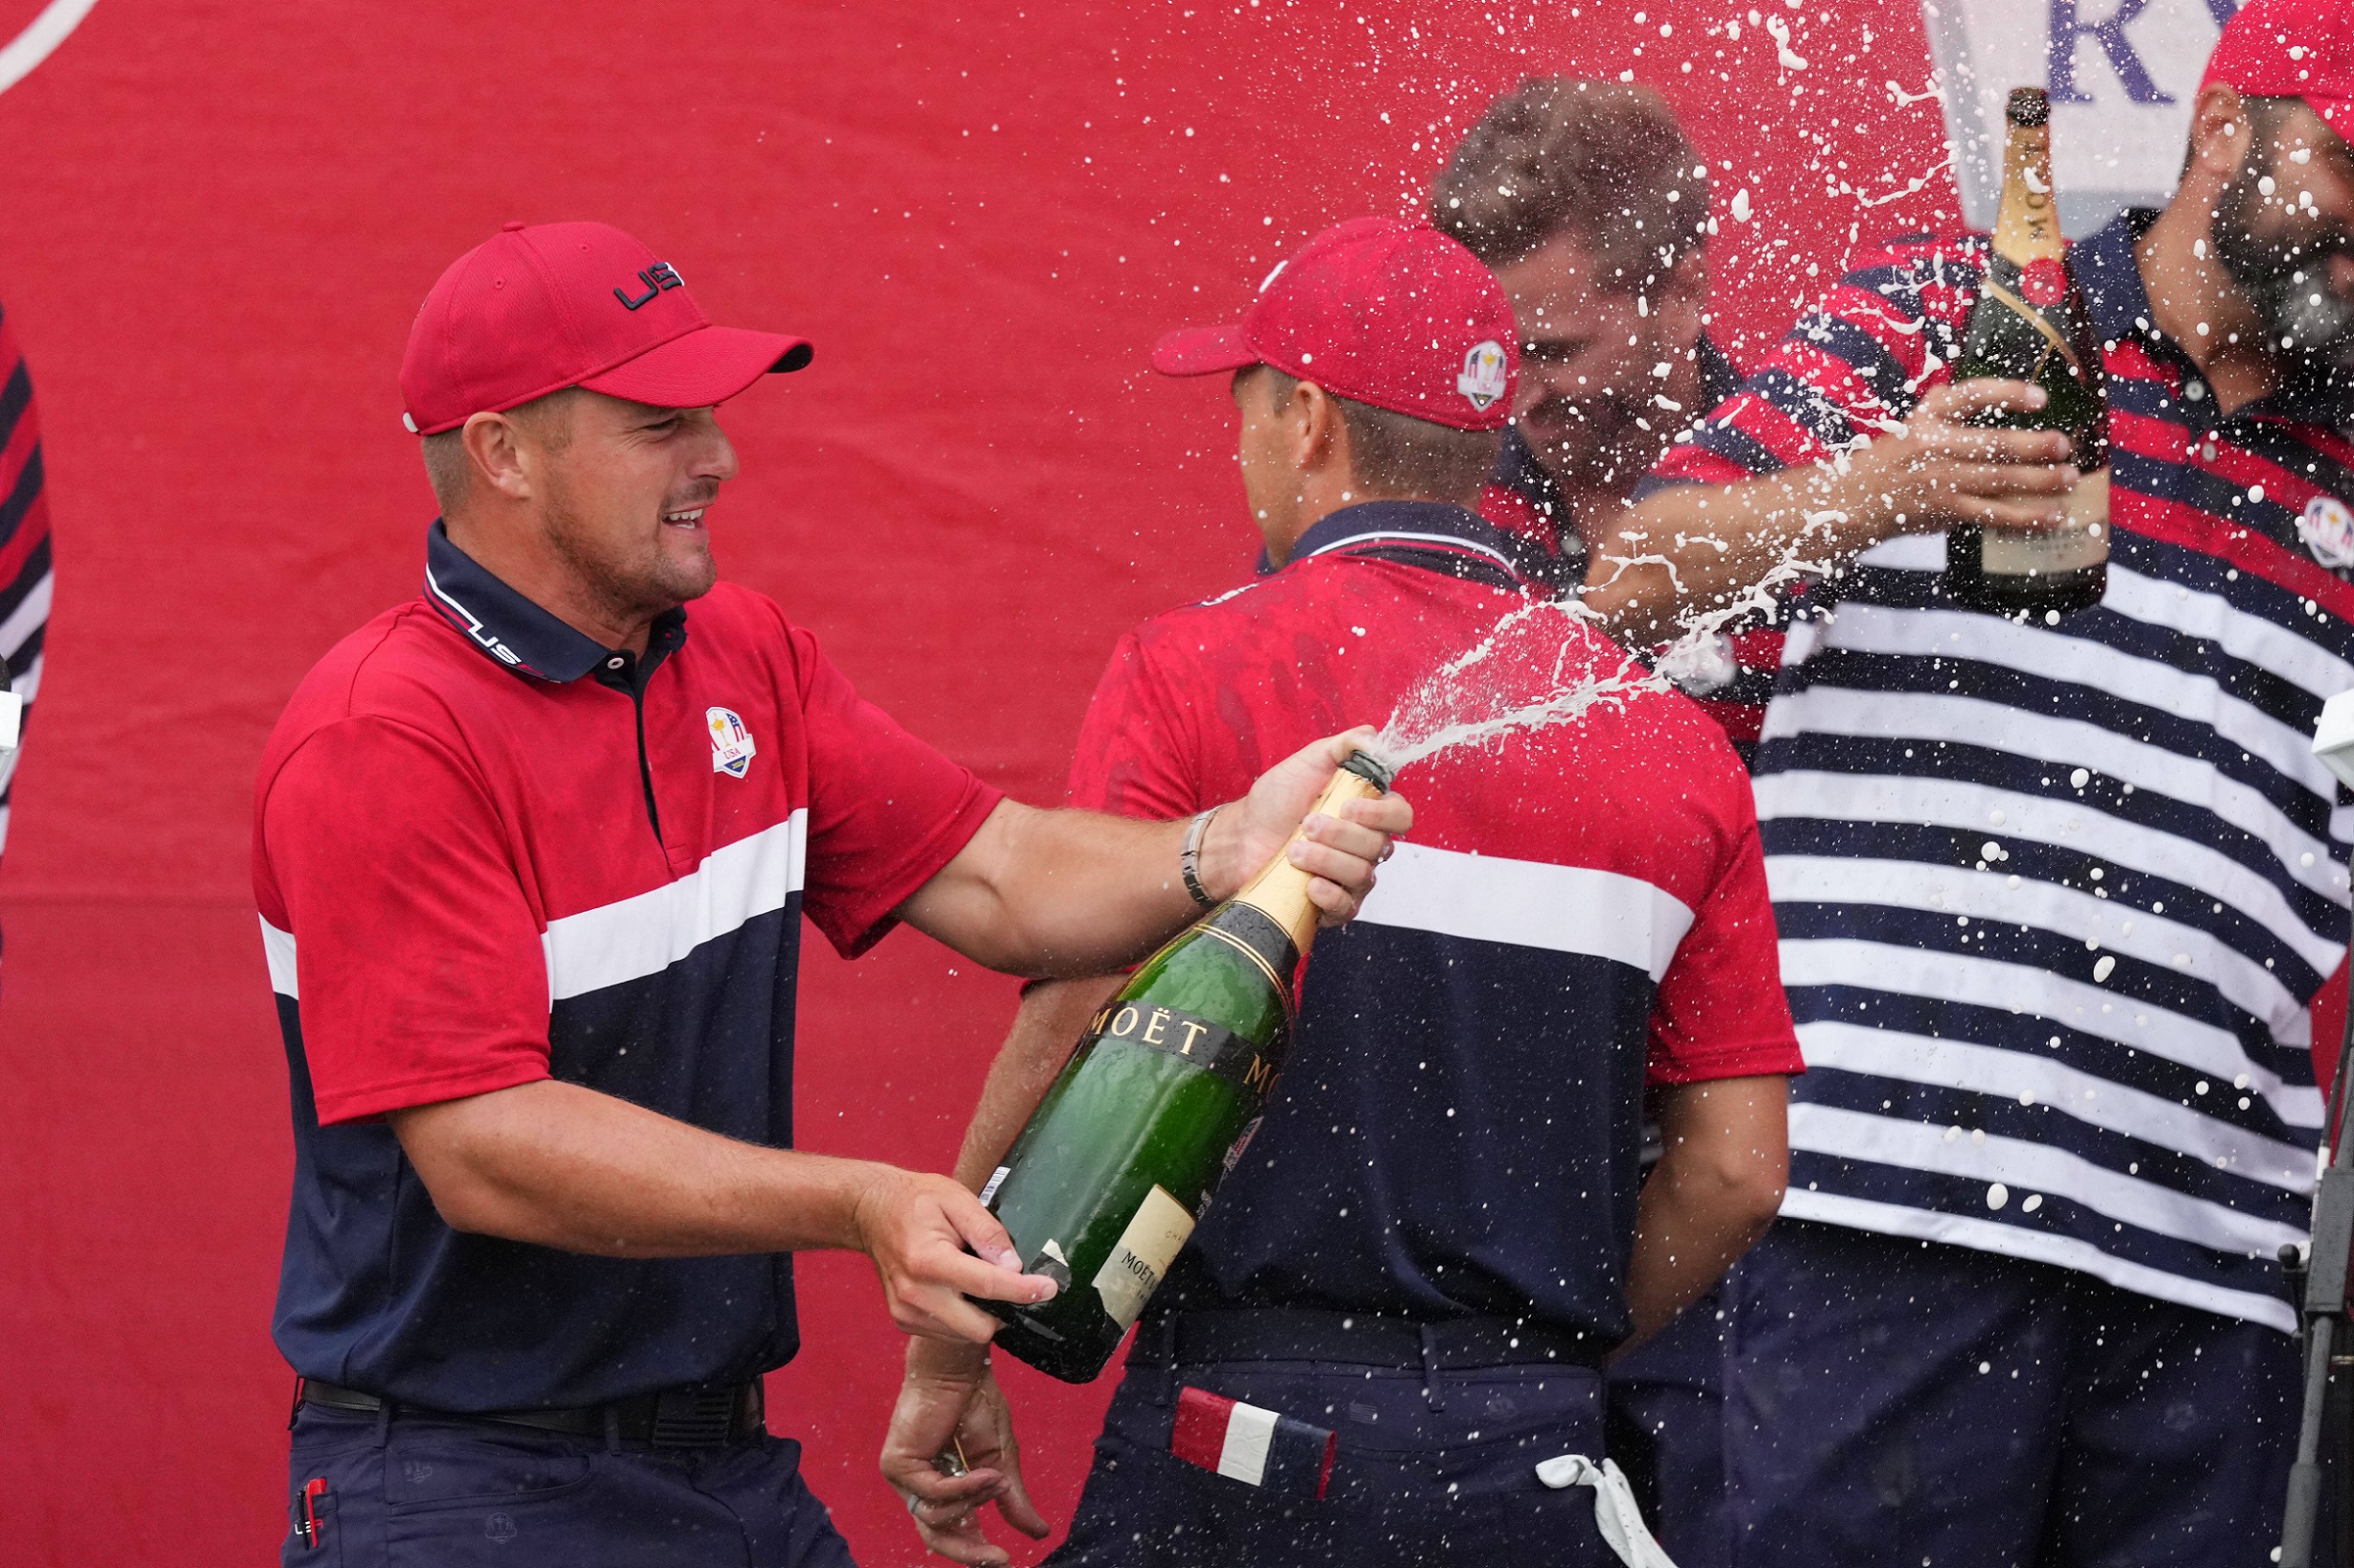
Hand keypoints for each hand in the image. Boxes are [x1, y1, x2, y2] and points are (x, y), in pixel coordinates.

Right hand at [851, 1166, 1056, 1341]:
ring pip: (965, 1335)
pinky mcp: (904, 1321)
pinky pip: (948, 1333)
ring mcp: (906, 1312)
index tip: (1049, 1289)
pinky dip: (963, 1318)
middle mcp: (914, 1294)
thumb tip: (1014, 1265)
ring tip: (973, 1277)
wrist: (871, 1211)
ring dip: (982, 1315)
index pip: (986, 1286)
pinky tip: (957, 1289)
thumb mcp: (957, 1199)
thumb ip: (988, 1232)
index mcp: (927, 1261)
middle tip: (1012, 1284)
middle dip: (1003, 1312)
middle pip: (978, 1327)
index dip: (1023, 1290)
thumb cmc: (916, 1201)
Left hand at [882, 1338, 1050, 1565]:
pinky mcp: (898, 1465)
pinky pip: (934, 1493)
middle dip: (969, 1550)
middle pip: (935, 1537)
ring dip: (973, 1501)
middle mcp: (920, 1486)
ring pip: (935, 1519)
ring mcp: (905, 1477)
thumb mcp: (1001, 1461)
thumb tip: (1039, 1533)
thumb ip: (1012, 1499)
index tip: (1005, 1560)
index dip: (975, 1550)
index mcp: (943, 1487)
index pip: (952, 1531)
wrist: (962, 1370)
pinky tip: (984, 1473)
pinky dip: (963, 1487)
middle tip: (999, 1558)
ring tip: (996, 1478)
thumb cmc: (978, 1405)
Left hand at [1203, 727, 1413, 924]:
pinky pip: (1348, 907)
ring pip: (1362, 875)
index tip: (1346, 806)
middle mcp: (1365, 846)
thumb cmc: (1275, 801)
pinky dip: (1329, 895)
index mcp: (1367, 812)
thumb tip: (1372, 736)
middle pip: (1380, 846)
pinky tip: (1308, 884)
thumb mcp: (1308, 762)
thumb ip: (1344, 746)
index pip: (1400, 816)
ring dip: (1326, 860)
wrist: (1241, 837)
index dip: (1381, 814)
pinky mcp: (1333, 904)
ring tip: (1294, 851)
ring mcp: (1351, 877)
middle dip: (1341, 835)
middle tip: (1306, 824)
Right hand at [1834, 378, 2079, 534]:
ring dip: (2040, 480)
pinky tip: (2051, 515)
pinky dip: (2025, 516)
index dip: (2009, 394)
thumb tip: (1969, 394)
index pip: (1971, 396)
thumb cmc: (1888, 460)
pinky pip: (1992, 514)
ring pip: (1999, 479)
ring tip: (2069, 477)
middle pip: (1993, 444)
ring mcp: (1939, 480)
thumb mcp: (1910, 424)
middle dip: (2035, 445)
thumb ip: (1943, 410)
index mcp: (1927, 417)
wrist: (1852, 500)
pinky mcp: (1944, 510)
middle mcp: (1933, 445)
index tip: (2040, 399)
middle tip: (2064, 445)